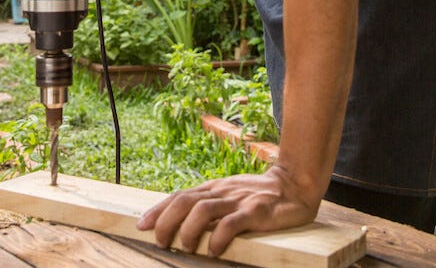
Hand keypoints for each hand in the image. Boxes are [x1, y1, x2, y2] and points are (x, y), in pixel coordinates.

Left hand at [135, 166, 321, 257]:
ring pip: (203, 209)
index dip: (158, 210)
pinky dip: (218, 237)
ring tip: (184, 247)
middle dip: (166, 221)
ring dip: (187, 230)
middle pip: (184, 201)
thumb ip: (209, 205)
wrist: (294, 185)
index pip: (179, 196)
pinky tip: (213, 250)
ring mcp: (238, 200)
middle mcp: (221, 191)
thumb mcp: (229, 196)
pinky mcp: (256, 211)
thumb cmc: (258, 195)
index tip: (141, 225)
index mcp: (213, 188)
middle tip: (161, 242)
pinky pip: (231, 223)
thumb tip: (181, 222)